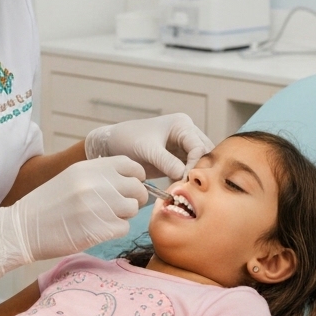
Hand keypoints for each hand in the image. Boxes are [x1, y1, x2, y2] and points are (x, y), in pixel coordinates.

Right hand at [0, 156, 147, 275]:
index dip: (135, 177)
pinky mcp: (99, 229)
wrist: (23, 228)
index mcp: (90, 167)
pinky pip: (123, 227)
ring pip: (132, 209)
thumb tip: (131, 180)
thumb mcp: (72, 177)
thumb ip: (99, 175)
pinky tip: (98, 229)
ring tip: (104, 218)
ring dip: (123, 215)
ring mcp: (99, 206)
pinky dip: (114, 230)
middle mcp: (97, 183)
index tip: (129, 186)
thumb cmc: (48, 204)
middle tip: (120, 206)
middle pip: (137, 188)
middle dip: (134, 198)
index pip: (131, 166)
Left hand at [84, 113, 212, 179]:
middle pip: (203, 154)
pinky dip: (186, 179)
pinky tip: (179, 190)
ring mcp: (183, 146)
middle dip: (198, 171)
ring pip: (198, 163)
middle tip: (191, 189)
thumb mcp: (148, 150)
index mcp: (182, 125)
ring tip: (185, 191)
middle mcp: (186, 133)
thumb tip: (183, 175)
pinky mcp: (177, 158)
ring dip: (193, 176)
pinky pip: (188, 169)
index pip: (198, 147)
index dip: (195, 165)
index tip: (186, 181)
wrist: (112, 144)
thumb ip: (166, 162)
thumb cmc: (128, 140)